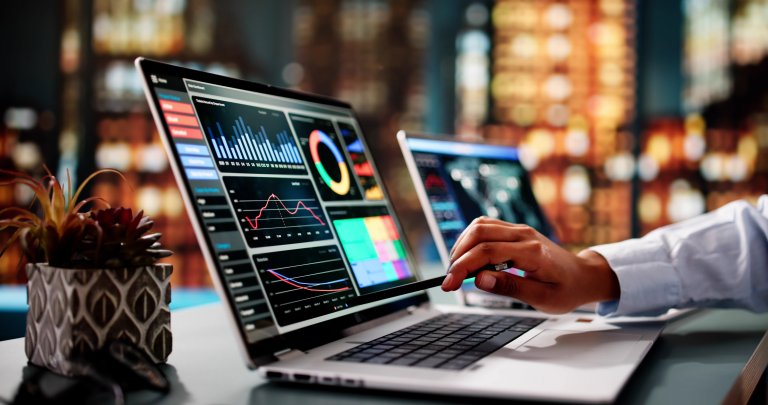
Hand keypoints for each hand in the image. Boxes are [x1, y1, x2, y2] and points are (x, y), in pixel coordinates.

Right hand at [441, 217, 618, 313]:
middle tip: (450, 280)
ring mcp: (520, 230)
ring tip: (457, 269)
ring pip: (480, 226)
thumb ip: (510, 288)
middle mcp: (524, 235)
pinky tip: (468, 258)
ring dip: (462, 245)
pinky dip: (471, 240)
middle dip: (457, 256)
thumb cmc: (566, 290)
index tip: (448, 285)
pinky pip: (486, 227)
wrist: (583, 276)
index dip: (462, 268)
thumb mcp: (542, 299)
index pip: (487, 253)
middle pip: (479, 233)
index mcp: (532, 252)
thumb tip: (479, 280)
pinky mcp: (515, 230)